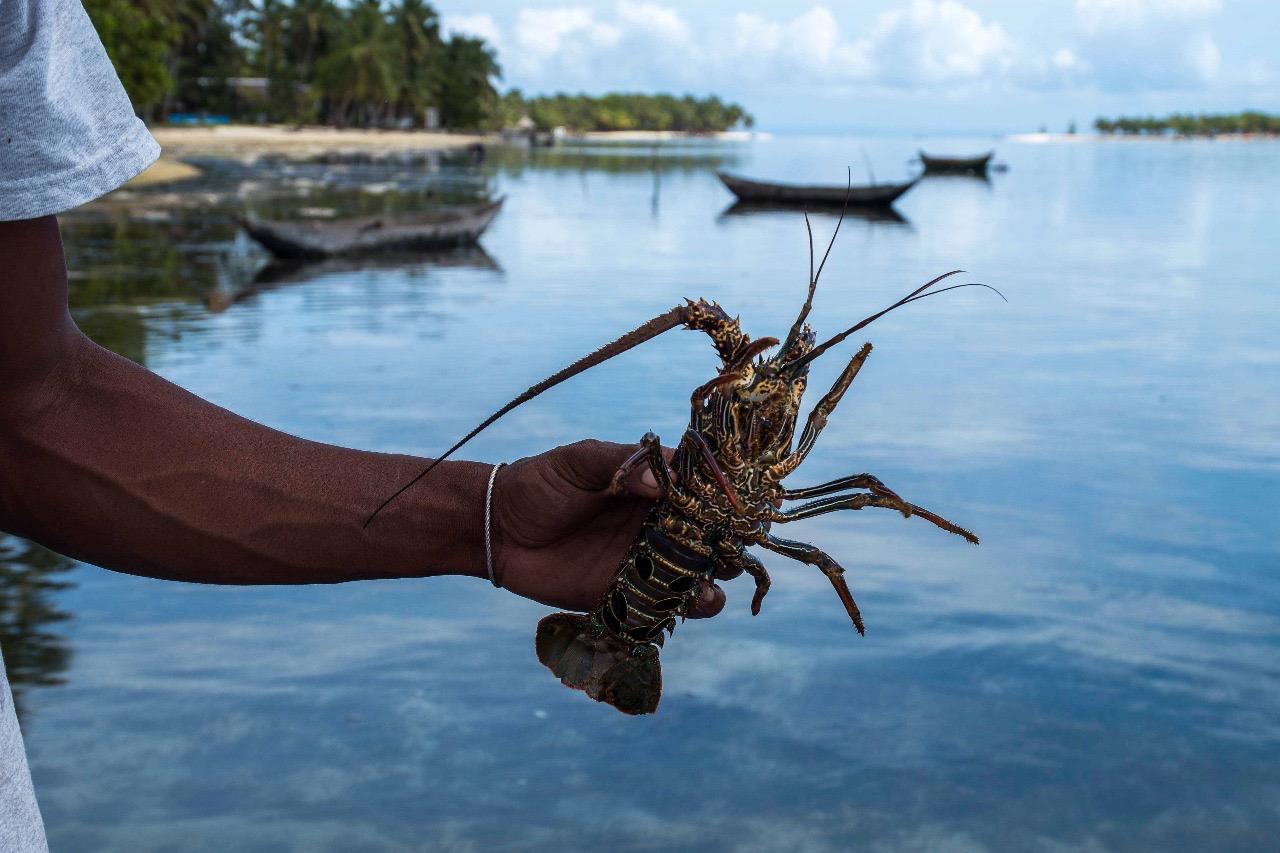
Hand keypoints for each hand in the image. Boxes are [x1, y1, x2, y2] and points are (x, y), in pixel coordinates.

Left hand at [490, 439, 735, 615]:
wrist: (497, 530)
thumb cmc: (539, 484)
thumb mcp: (578, 462)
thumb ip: (620, 464)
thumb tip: (664, 481)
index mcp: (653, 486)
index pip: (702, 487)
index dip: (726, 494)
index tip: (744, 501)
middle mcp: (658, 523)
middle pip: (711, 533)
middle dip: (729, 539)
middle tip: (735, 543)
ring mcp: (647, 561)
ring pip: (699, 572)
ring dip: (717, 575)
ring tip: (717, 577)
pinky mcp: (630, 595)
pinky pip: (669, 604)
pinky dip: (690, 606)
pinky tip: (696, 601)